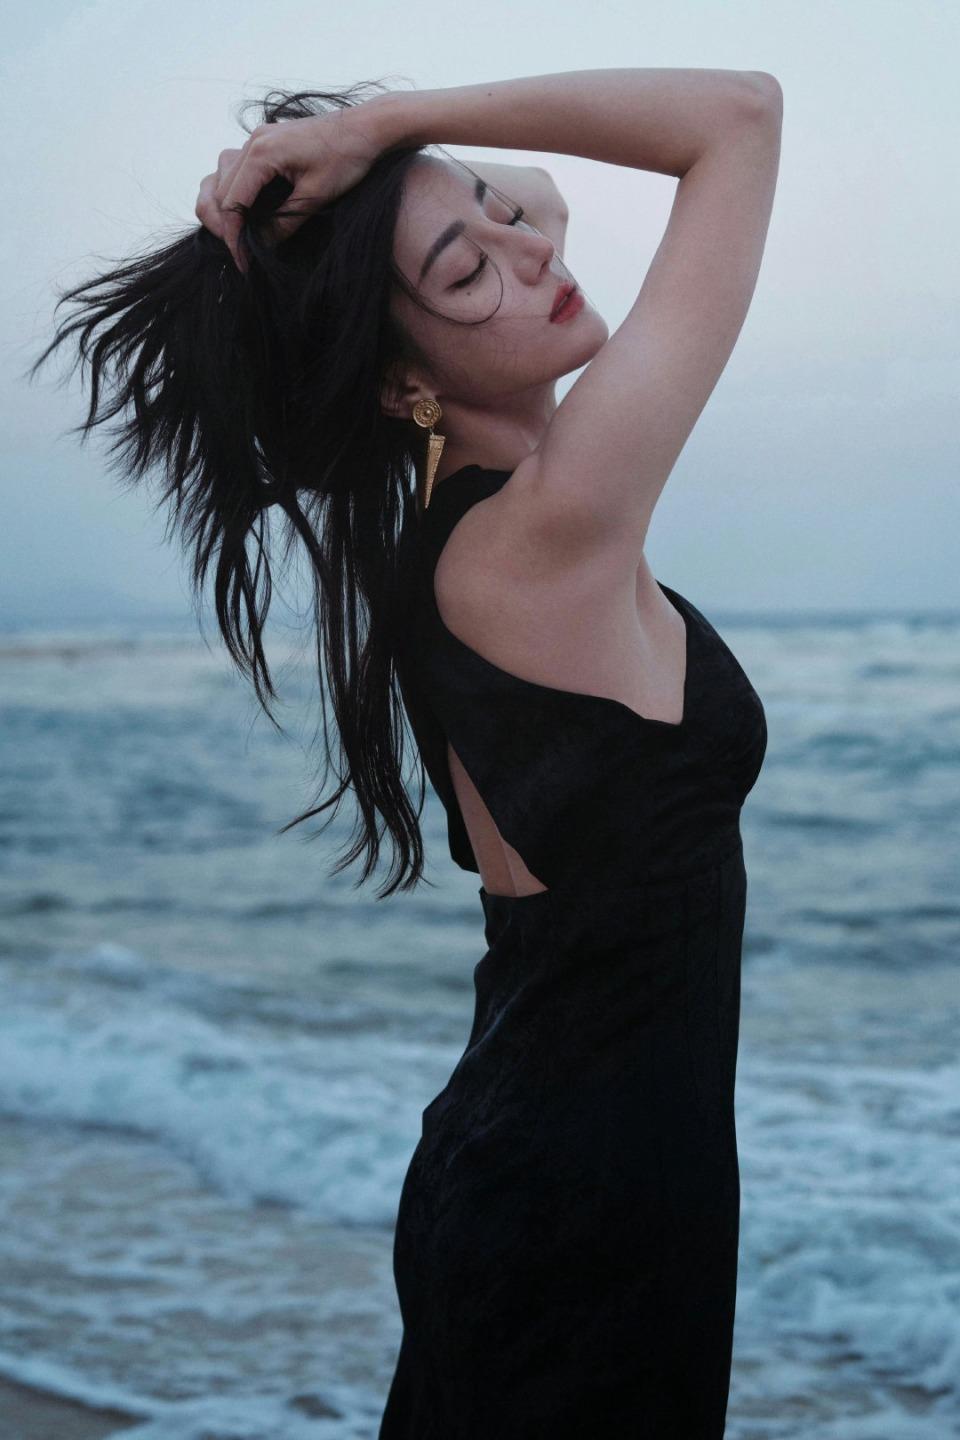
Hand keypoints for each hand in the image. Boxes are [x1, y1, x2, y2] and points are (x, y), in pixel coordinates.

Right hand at [195, 104, 386, 273]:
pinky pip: (238, 170)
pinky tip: (252, 213)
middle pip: (220, 191)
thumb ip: (284, 222)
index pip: (232, 202)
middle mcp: (253, 142)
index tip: (242, 262)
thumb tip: (261, 246)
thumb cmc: (346, 158)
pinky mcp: (266, 142)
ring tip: (243, 236)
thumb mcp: (315, 197)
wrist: (365, 127)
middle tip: (242, 254)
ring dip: (228, 208)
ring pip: (223, 179)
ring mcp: (258, 139)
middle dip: (226, 225)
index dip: (234, 236)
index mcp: (261, 153)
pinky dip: (238, 193)